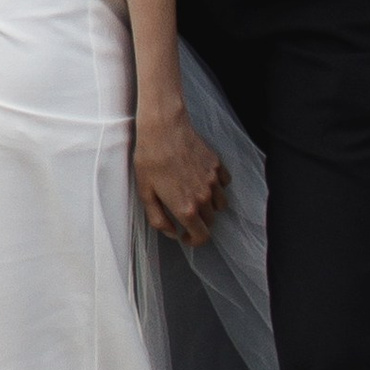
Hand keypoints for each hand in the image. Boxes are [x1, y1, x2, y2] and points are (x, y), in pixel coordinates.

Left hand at [137, 104, 228, 247]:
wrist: (163, 128)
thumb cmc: (150, 159)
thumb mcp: (146, 194)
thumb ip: (158, 219)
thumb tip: (172, 233)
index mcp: (186, 208)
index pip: (202, 237)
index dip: (194, 241)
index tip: (185, 235)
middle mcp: (204, 197)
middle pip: (211, 222)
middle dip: (199, 223)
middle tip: (184, 214)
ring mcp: (213, 180)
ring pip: (220, 204)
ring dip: (210, 207)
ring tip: (195, 198)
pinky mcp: (217, 165)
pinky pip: (224, 184)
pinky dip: (217, 187)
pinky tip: (203, 180)